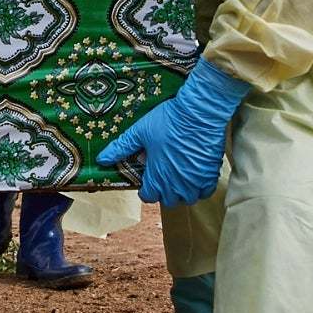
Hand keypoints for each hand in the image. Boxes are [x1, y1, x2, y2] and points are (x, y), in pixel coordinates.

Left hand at [99, 60, 250, 206]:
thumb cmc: (169, 121)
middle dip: (163, 192)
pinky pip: (205, 192)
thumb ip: (121, 147)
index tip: (147, 180)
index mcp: (157, 175)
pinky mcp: (210, 174)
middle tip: (162, 177)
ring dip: (181, 192)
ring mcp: (194, 180)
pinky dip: (200, 188)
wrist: (199, 112)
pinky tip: (195, 176)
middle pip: (168, 200)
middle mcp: (176, 183)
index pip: (149, 196)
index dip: (146, 190)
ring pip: (187, 198)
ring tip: (178, 178)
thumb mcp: (140, 132)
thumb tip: (102, 159)